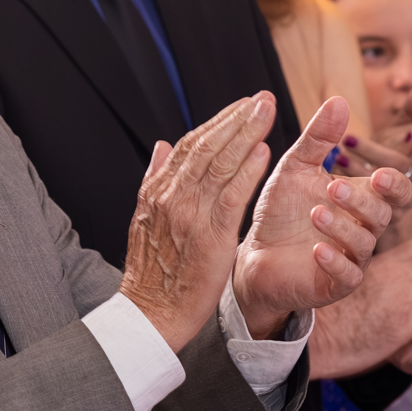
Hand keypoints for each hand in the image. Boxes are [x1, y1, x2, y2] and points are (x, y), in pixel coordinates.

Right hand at [120, 93, 275, 352]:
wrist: (150, 313)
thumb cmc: (152, 272)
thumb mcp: (143, 219)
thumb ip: (154, 179)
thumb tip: (160, 145)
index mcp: (156, 191)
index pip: (188, 146)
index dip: (217, 122)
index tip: (240, 105)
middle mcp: (170, 196)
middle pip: (206, 147)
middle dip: (236, 119)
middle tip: (262, 97)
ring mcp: (189, 214)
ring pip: (219, 164)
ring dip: (245, 134)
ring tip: (268, 111)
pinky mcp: (209, 235)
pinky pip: (231, 196)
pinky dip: (247, 171)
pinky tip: (264, 152)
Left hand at [233, 97, 411, 338]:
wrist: (253, 254)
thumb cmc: (281, 211)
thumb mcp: (295, 168)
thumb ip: (317, 138)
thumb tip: (338, 99)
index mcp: (361, 199)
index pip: (395, 190)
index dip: (395, 182)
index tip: (379, 172)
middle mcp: (363, 228)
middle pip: (382, 214)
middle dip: (363, 200)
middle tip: (336, 187)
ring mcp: (351, 258)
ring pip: (364, 243)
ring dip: (342, 227)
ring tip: (316, 213)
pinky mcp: (334, 285)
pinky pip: (346, 276)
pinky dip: (334, 262)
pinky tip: (317, 248)